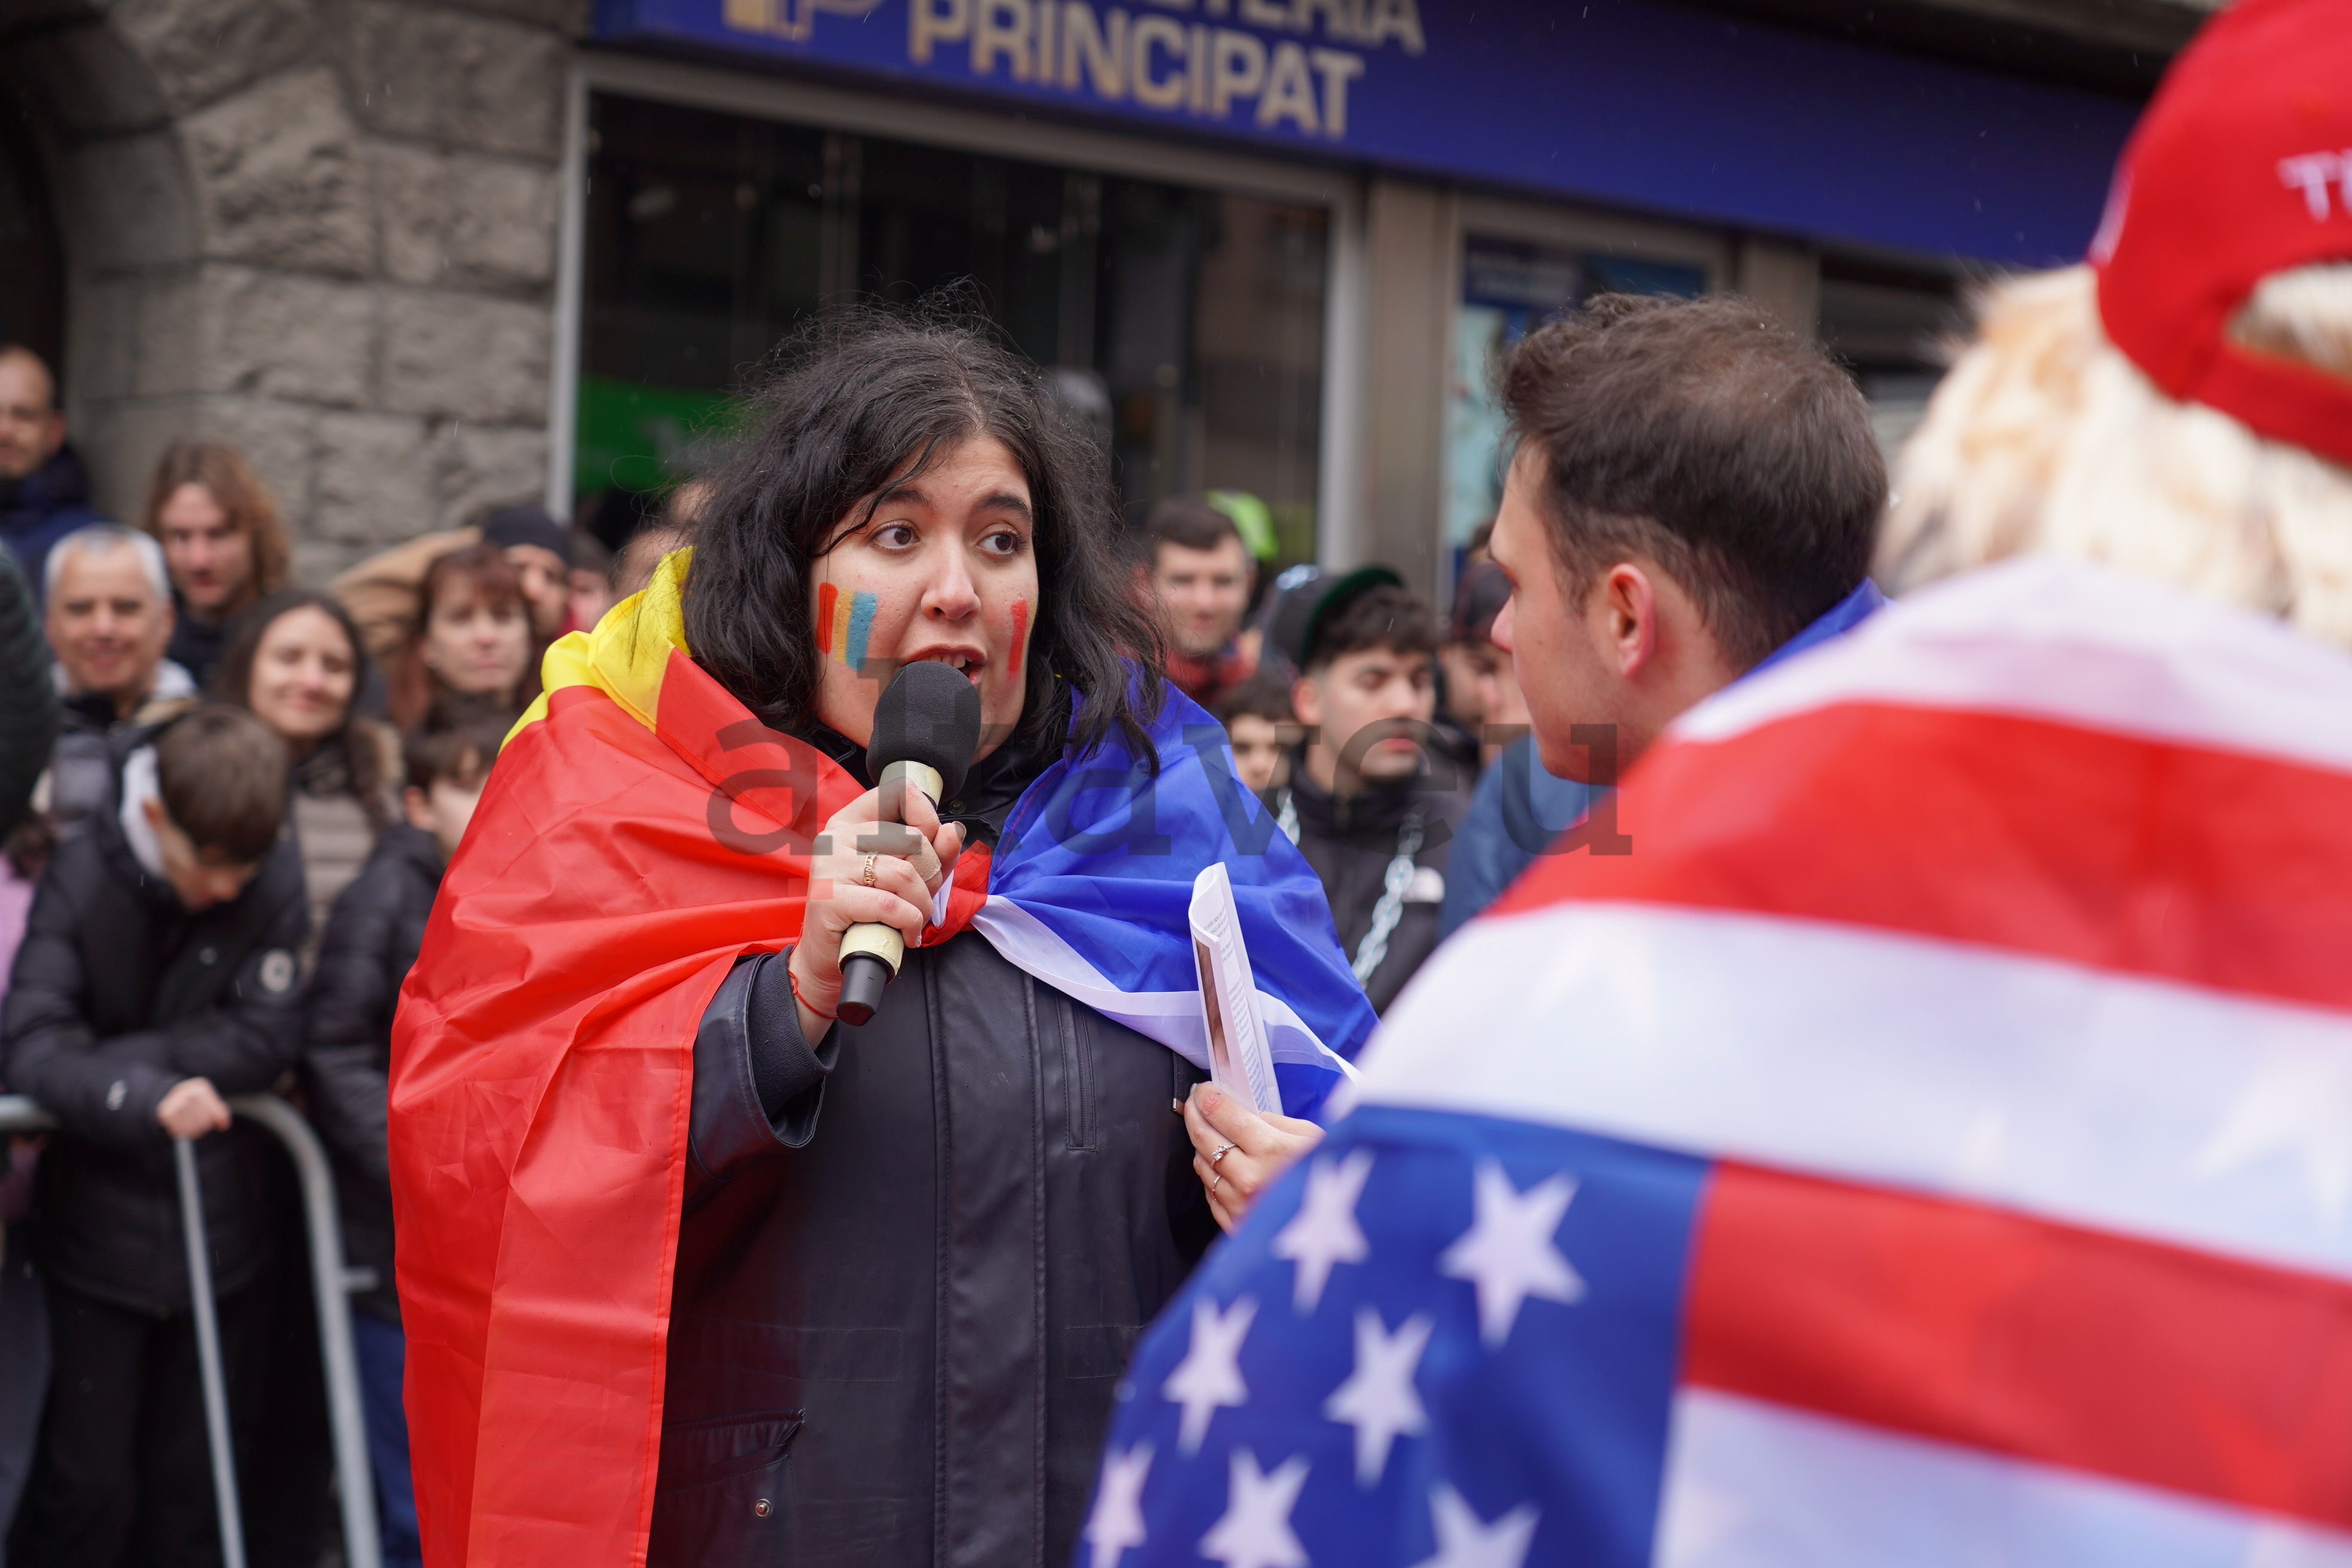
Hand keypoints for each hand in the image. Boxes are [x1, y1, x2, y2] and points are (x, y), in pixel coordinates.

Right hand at [157, 1078, 230, 1140]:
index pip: (213, 1113)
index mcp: (201, 1088)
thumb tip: (224, 1126)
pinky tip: (180, 1126)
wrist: (167, 1093)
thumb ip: (220, 1114)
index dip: (211, 1121)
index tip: (209, 1121)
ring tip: (190, 1125)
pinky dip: (180, 1132)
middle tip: (198, 1124)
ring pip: (190, 1127)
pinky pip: (178, 1130)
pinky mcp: (164, 1112)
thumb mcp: (209, 1103)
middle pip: (202, 1121)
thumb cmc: (194, 1101)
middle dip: (202, 1126)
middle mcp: (187, 1092)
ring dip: (192, 1131)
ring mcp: (175, 1101)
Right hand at [787, 783, 964, 1035]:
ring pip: (904, 873)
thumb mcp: (911, 879)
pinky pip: (890, 904)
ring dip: (921, 904)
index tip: (933, 840)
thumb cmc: (871, 915)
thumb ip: (933, 854)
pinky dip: (909, 923)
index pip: (895, 792)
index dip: (925, 813)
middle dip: (930, 874)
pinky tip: (906, 935)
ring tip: (914, 920)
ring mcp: (830, 866)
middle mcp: (836, 837)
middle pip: (911, 838)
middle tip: (920, 900)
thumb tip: (952, 830)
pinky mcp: (830, 898)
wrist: (831, 960)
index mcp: (852, 822)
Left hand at [1183, 1082, 1323, 1232]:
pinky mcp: (1235, 1226)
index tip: (1204, 1089)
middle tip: (1194, 1103)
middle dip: (1195, 1115)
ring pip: (1203, 1166)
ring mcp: (1240, 1206)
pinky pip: (1210, 1194)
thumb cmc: (1331, 1176)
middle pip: (1205, 1139)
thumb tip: (1243, 1111)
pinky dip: (1211, 1176)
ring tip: (1209, 1133)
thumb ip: (1273, 1121)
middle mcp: (1250, 1179)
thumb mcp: (1311, 1137)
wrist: (1338, 1227)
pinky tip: (1220, 1165)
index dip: (1208, 1097)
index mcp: (1272, 1151)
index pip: (1224, 1115)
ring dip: (1201, 1146)